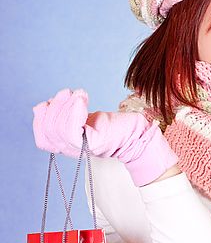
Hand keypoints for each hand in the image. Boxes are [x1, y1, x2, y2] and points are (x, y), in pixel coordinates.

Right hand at [33, 88, 178, 185]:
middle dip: (53, 108)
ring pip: (58, 129)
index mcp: (70, 145)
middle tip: (66, 93)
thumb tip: (46, 104)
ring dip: (64, 106)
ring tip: (77, 93)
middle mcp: (74, 149)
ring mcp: (83, 147)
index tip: (48, 103)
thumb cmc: (115, 126)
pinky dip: (73, 109)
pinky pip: (72, 128)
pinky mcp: (94, 143)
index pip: (43, 140)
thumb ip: (68, 116)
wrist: (139, 135)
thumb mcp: (86, 120)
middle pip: (48, 132)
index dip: (40, 120)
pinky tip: (82, 97)